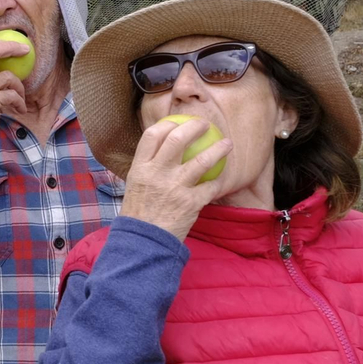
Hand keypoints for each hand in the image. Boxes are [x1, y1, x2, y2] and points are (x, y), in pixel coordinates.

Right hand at [116, 117, 233, 240]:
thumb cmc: (140, 213)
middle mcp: (157, 173)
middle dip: (195, 127)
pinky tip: (221, 180)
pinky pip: (211, 186)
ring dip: (218, 149)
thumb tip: (161, 151)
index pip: (153, 135)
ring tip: (227, 144)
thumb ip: (148, 168)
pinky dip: (217, 183)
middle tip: (206, 124)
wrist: (145, 241)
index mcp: (140, 167)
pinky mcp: (191, 202)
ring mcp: (175, 187)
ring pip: (202, 160)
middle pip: (178, 139)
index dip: (168, 124)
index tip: (178, 122)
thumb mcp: (135, 185)